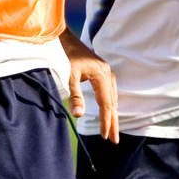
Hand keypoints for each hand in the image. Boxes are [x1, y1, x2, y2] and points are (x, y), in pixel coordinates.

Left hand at [60, 27, 118, 142]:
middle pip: (112, 103)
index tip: (105, 136)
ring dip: (112, 115)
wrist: (64, 38)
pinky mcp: (103, 72)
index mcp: (102, 75)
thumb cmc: (65, 55)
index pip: (106, 103)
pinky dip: (109, 105)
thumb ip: (75, 96)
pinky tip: (108, 113)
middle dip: (113, 122)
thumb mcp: (68, 76)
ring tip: (112, 131)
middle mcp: (108, 74)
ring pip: (112, 98)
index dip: (106, 121)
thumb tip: (78, 115)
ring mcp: (107, 73)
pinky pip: (109, 93)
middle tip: (114, 140)